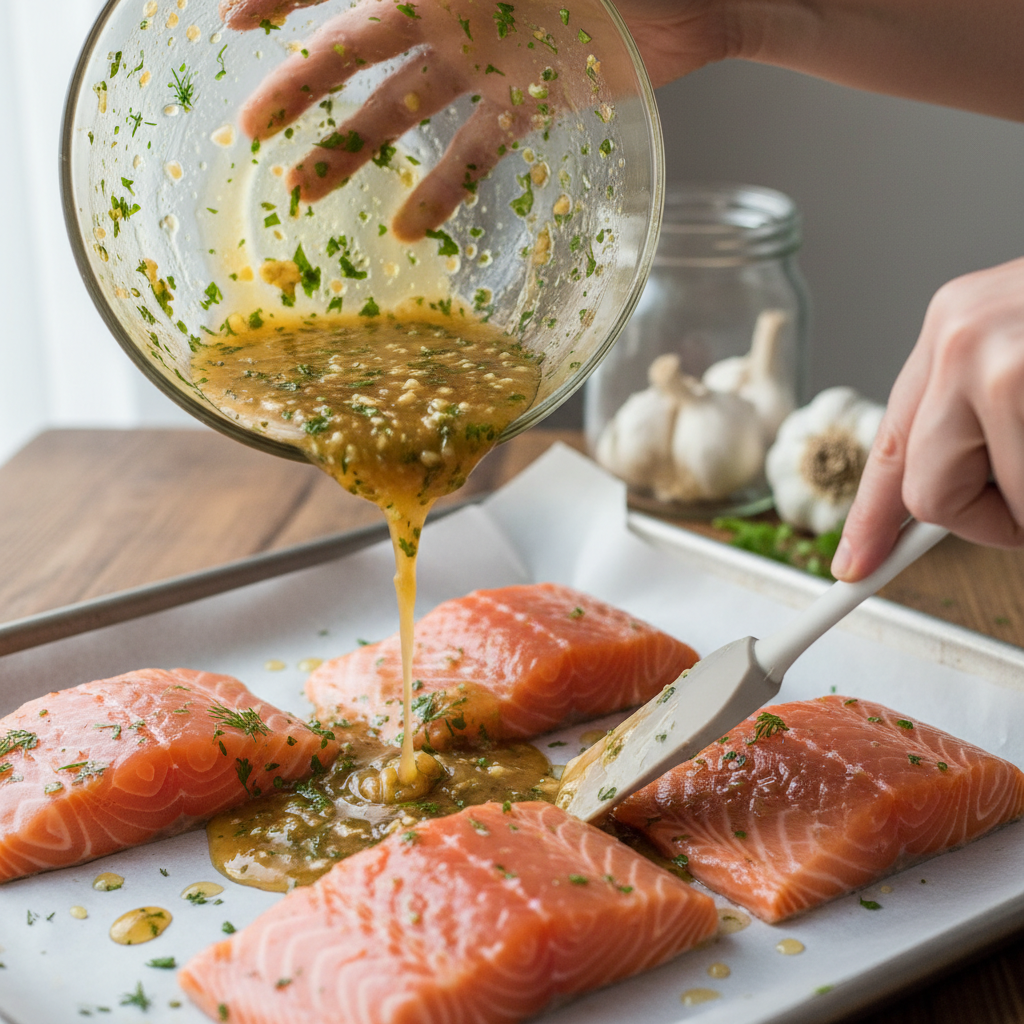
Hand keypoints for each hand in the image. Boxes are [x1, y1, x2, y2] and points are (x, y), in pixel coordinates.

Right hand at [220, 0, 728, 239]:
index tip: (231, 27)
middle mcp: (451, 10)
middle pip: (357, 53)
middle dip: (301, 90)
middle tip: (251, 133)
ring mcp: (485, 61)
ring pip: (403, 109)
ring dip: (354, 150)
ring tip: (306, 194)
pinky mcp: (527, 103)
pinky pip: (475, 153)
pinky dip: (444, 189)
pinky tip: (407, 231)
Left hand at [832, 257, 1023, 580]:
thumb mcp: (1023, 351)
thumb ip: (980, 419)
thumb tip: (929, 504)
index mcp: (954, 329)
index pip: (890, 446)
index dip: (873, 516)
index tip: (857, 562)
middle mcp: (961, 338)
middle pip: (927, 493)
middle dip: (992, 518)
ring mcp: (1001, 361)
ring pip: (1004, 504)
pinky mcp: (1021, 380)